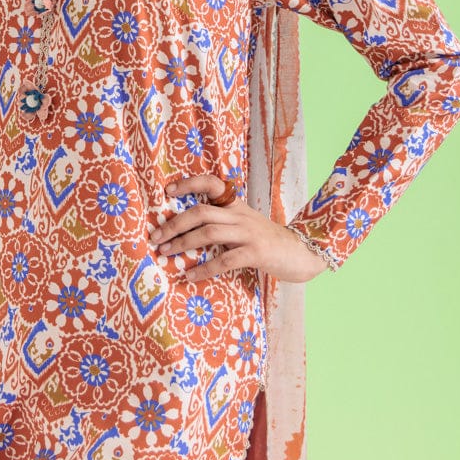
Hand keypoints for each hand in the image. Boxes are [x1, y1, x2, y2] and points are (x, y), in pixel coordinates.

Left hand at [150, 174, 328, 282]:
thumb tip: (189, 232)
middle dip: (174, 224)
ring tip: (165, 253)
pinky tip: (190, 276)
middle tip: (155, 237)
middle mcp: (240, 215)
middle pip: (201, 212)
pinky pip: (225, 260)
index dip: (189, 184)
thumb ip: (224, 223)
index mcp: (236, 206)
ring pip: (208, 232)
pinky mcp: (256, 253)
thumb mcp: (246, 225)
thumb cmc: (269, 242)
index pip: (211, 183)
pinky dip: (204, 269)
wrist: (303, 253)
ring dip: (183, 243)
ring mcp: (248, 233)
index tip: (167, 192)